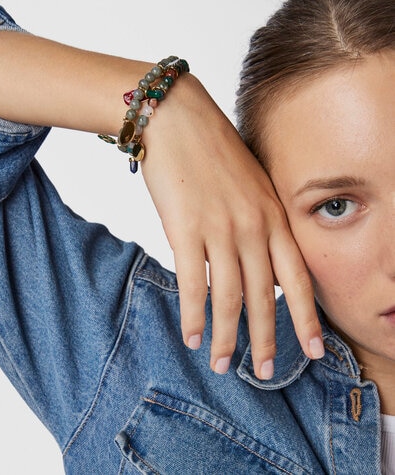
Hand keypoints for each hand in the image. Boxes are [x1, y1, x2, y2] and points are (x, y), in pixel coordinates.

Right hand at [141, 73, 323, 378]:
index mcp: (272, 214)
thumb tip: (258, 261)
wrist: (177, 117)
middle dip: (267, 340)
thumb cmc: (211, 149)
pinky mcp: (184, 229)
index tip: (314, 350)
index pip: (298, 277)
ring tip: (223, 365)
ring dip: (228, 337)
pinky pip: (192, 284)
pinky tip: (192, 337)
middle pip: (265, 297)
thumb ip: (259, 221)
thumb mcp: (250, 182)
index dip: (307, 317)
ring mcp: (219, 229)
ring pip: (230, 297)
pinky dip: (194, 315)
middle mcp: (252, 226)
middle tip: (265, 372)